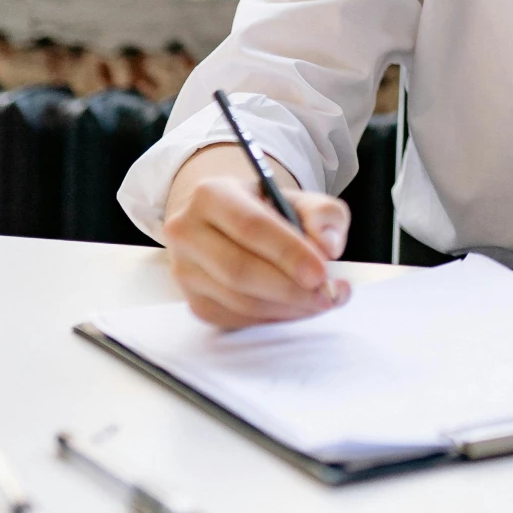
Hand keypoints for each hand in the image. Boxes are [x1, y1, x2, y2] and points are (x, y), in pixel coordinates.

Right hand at [161, 144, 351, 328]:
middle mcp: (187, 231)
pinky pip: (235, 318)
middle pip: (239, 270)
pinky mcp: (193, 301)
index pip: (250, 226)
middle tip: (327, 294)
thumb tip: (328, 246)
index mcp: (212, 194)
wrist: (231, 225)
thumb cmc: (269, 211)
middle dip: (290, 288)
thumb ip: (323, 214)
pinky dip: (272, 318)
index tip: (322, 272)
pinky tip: (296, 307)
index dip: (288, 253)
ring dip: (286, 307)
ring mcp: (184, 270)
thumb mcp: (301, 199)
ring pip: (238, 300)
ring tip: (320, 301)